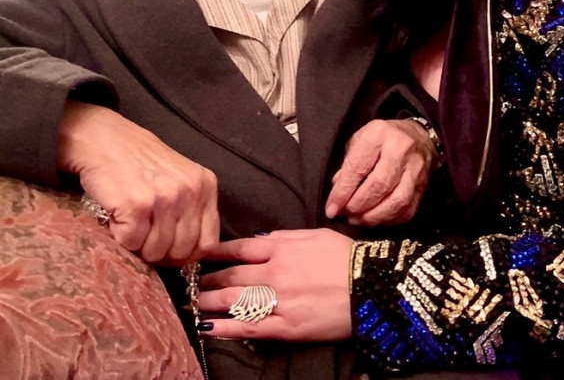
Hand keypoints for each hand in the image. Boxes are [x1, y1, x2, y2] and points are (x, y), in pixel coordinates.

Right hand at [57, 100, 219, 263]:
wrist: (104, 139)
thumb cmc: (140, 162)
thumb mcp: (181, 178)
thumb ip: (192, 209)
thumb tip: (191, 254)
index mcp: (206, 186)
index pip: (208, 243)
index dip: (186, 254)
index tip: (168, 249)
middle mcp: (190, 191)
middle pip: (182, 252)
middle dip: (160, 252)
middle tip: (143, 234)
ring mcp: (165, 198)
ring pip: (156, 252)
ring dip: (138, 245)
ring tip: (130, 220)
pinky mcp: (137, 205)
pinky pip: (131, 243)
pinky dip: (119, 236)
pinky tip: (117, 214)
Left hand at [197, 229, 352, 340]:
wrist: (372, 287)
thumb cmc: (345, 258)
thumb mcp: (315, 235)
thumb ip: (284, 236)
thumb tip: (256, 240)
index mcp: (283, 248)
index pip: (240, 249)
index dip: (216, 252)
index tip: (200, 254)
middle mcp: (275, 273)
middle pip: (232, 276)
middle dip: (207, 279)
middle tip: (190, 282)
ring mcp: (279, 301)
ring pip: (234, 301)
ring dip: (208, 301)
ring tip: (192, 303)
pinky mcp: (286, 327)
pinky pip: (248, 327)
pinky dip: (224, 327)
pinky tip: (206, 328)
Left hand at [325, 119, 433, 225]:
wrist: (418, 135)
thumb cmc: (382, 138)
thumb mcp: (360, 139)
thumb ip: (348, 163)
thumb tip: (338, 191)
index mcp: (379, 134)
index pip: (358, 167)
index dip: (343, 191)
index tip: (331, 209)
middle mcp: (400, 149)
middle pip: (378, 185)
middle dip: (357, 205)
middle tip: (345, 214)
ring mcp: (416, 168)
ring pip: (396, 201)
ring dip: (374, 216)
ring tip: (358, 220)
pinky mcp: (424, 185)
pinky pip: (408, 209)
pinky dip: (389, 220)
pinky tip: (376, 220)